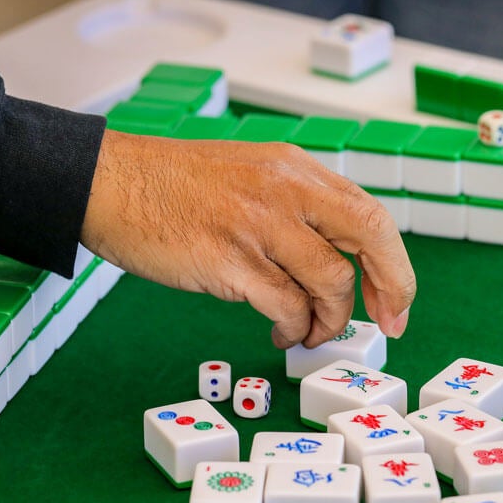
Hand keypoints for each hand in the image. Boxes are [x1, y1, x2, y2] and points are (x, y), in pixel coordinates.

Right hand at [80, 130, 414, 348]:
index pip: (370, 214)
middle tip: (387, 324)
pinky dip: (293, 327)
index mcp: (296, 170)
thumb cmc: (174, 188)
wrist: (108, 184)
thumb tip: (339, 265)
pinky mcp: (230, 259)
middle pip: (370, 235)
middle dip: (390, 286)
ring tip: (309, 332)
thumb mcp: (251, 177)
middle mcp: (286, 189)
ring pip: (330, 281)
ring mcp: (259, 223)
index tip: (394, 302)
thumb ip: (297, 210)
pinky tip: (281, 332)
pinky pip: (286, 305)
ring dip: (329, 319)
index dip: (394, 264)